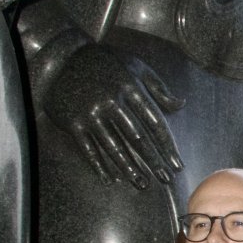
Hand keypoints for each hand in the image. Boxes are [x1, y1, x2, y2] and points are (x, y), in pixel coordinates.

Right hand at [43, 42, 183, 188]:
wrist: (61, 58)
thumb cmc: (105, 63)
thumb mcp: (135, 66)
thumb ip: (158, 87)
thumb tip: (180, 104)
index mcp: (130, 88)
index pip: (154, 123)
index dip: (167, 147)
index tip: (177, 165)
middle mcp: (112, 101)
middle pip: (138, 139)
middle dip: (154, 162)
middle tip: (166, 180)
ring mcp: (91, 113)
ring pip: (114, 147)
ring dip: (129, 168)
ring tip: (142, 184)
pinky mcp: (73, 122)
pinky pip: (89, 149)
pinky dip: (99, 165)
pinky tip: (110, 179)